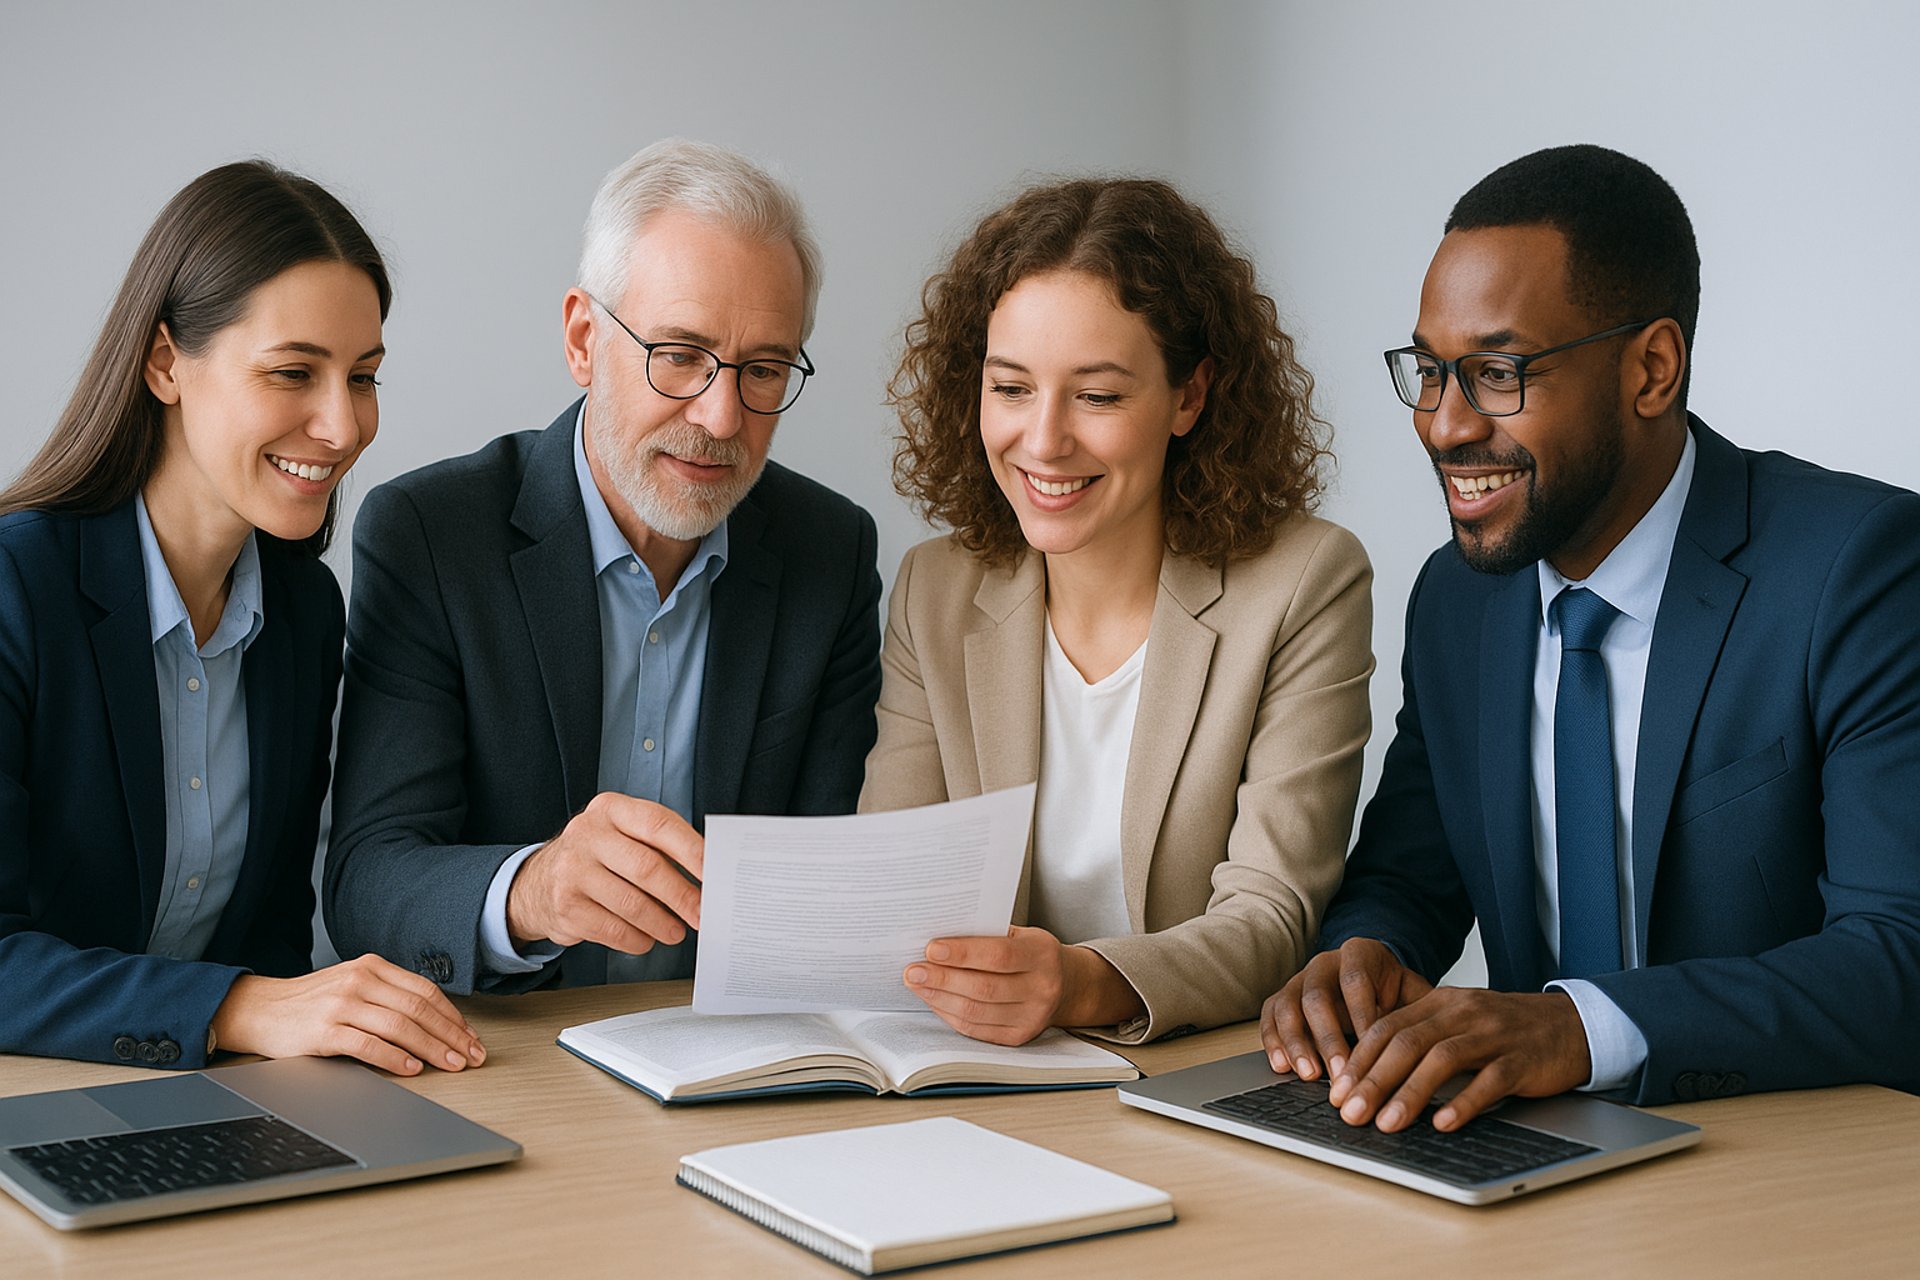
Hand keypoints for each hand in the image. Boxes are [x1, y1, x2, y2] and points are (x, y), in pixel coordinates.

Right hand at [211, 953, 485, 1075]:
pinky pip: (369, 1045)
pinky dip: (395, 1058)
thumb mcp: (353, 984)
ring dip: (432, 1049)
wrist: (260, 1009)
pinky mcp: (324, 1030)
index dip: (453, 1017)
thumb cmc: (312, 1002)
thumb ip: (389, 995)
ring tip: (451, 1064)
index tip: (471, 1037)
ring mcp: (342, 1004)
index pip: (426, 991)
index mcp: (373, 966)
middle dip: (452, 1035)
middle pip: (419, 1009)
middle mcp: (360, 980)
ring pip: (401, 1026)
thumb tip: (436, 1021)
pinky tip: (412, 1068)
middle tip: (471, 1056)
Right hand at [506, 793, 703, 953]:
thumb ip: (659, 845)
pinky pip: (613, 929)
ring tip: (677, 931)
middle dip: (682, 895)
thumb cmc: (597, 857)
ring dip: (662, 923)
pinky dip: (637, 939)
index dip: (691, 849)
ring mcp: (572, 871)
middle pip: (646, 867)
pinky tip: (646, 938)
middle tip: (703, 913)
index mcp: (610, 809)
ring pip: (631, 903)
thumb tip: (707, 874)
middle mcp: (588, 834)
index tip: (716, 872)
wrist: (537, 883)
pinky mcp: (566, 906)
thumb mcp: (621, 834)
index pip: (658, 824)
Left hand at [903, 926, 1141, 1044]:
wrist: (1067, 985)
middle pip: (984, 988)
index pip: (998, 955)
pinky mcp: (1019, 1037)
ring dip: (939, 998)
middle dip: (942, 978)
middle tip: (913, 970)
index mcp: (1042, 954)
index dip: (963, 953)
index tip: (931, 948)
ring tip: (917, 984)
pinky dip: (949, 1014)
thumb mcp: (1021, 934)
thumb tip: (938, 939)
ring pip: (976, 1012)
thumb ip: (987, 935)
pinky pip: (976, 1029)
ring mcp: (1032, 1017)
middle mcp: (1042, 989)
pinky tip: (934, 1000)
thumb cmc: (1033, 953)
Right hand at [1261, 937, 1432, 1083]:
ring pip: (1287, 1006)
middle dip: (1328, 1037)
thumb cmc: (1396, 995)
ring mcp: (1299, 980)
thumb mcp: (1414, 997)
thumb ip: (1418, 1013)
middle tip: (1341, 1073)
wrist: (1376, 982)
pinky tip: (1282, 1066)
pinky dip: (1274, 1042)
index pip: (1355, 980)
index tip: (1372, 1049)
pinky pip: (1269, 1017)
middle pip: (1316, 995)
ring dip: (1297, 1043)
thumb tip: (1430, 1048)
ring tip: (1310, 1075)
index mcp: (1359, 954)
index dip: (1361, 1015)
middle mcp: (1323, 963)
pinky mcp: (1282, 999)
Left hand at [1320, 987, 1592, 1131]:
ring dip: (1410, 1093)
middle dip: (1374, 1079)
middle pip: (1407, 1042)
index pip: (1387, 1027)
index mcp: (1440, 1002)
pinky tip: (1443, 1124)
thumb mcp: (1459, 1022)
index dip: (1358, 1059)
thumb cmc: (1507, 1030)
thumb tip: (1370, 1074)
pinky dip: (1464, 1102)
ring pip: (1442, 1059)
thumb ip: (1421, 1038)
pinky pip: (1489, 1080)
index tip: (1336, 1091)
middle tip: (1350, 1111)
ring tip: (1387, 1123)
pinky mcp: (1522, 1059)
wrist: (1572, 1024)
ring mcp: (1493, 1034)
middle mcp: (1462, 1012)